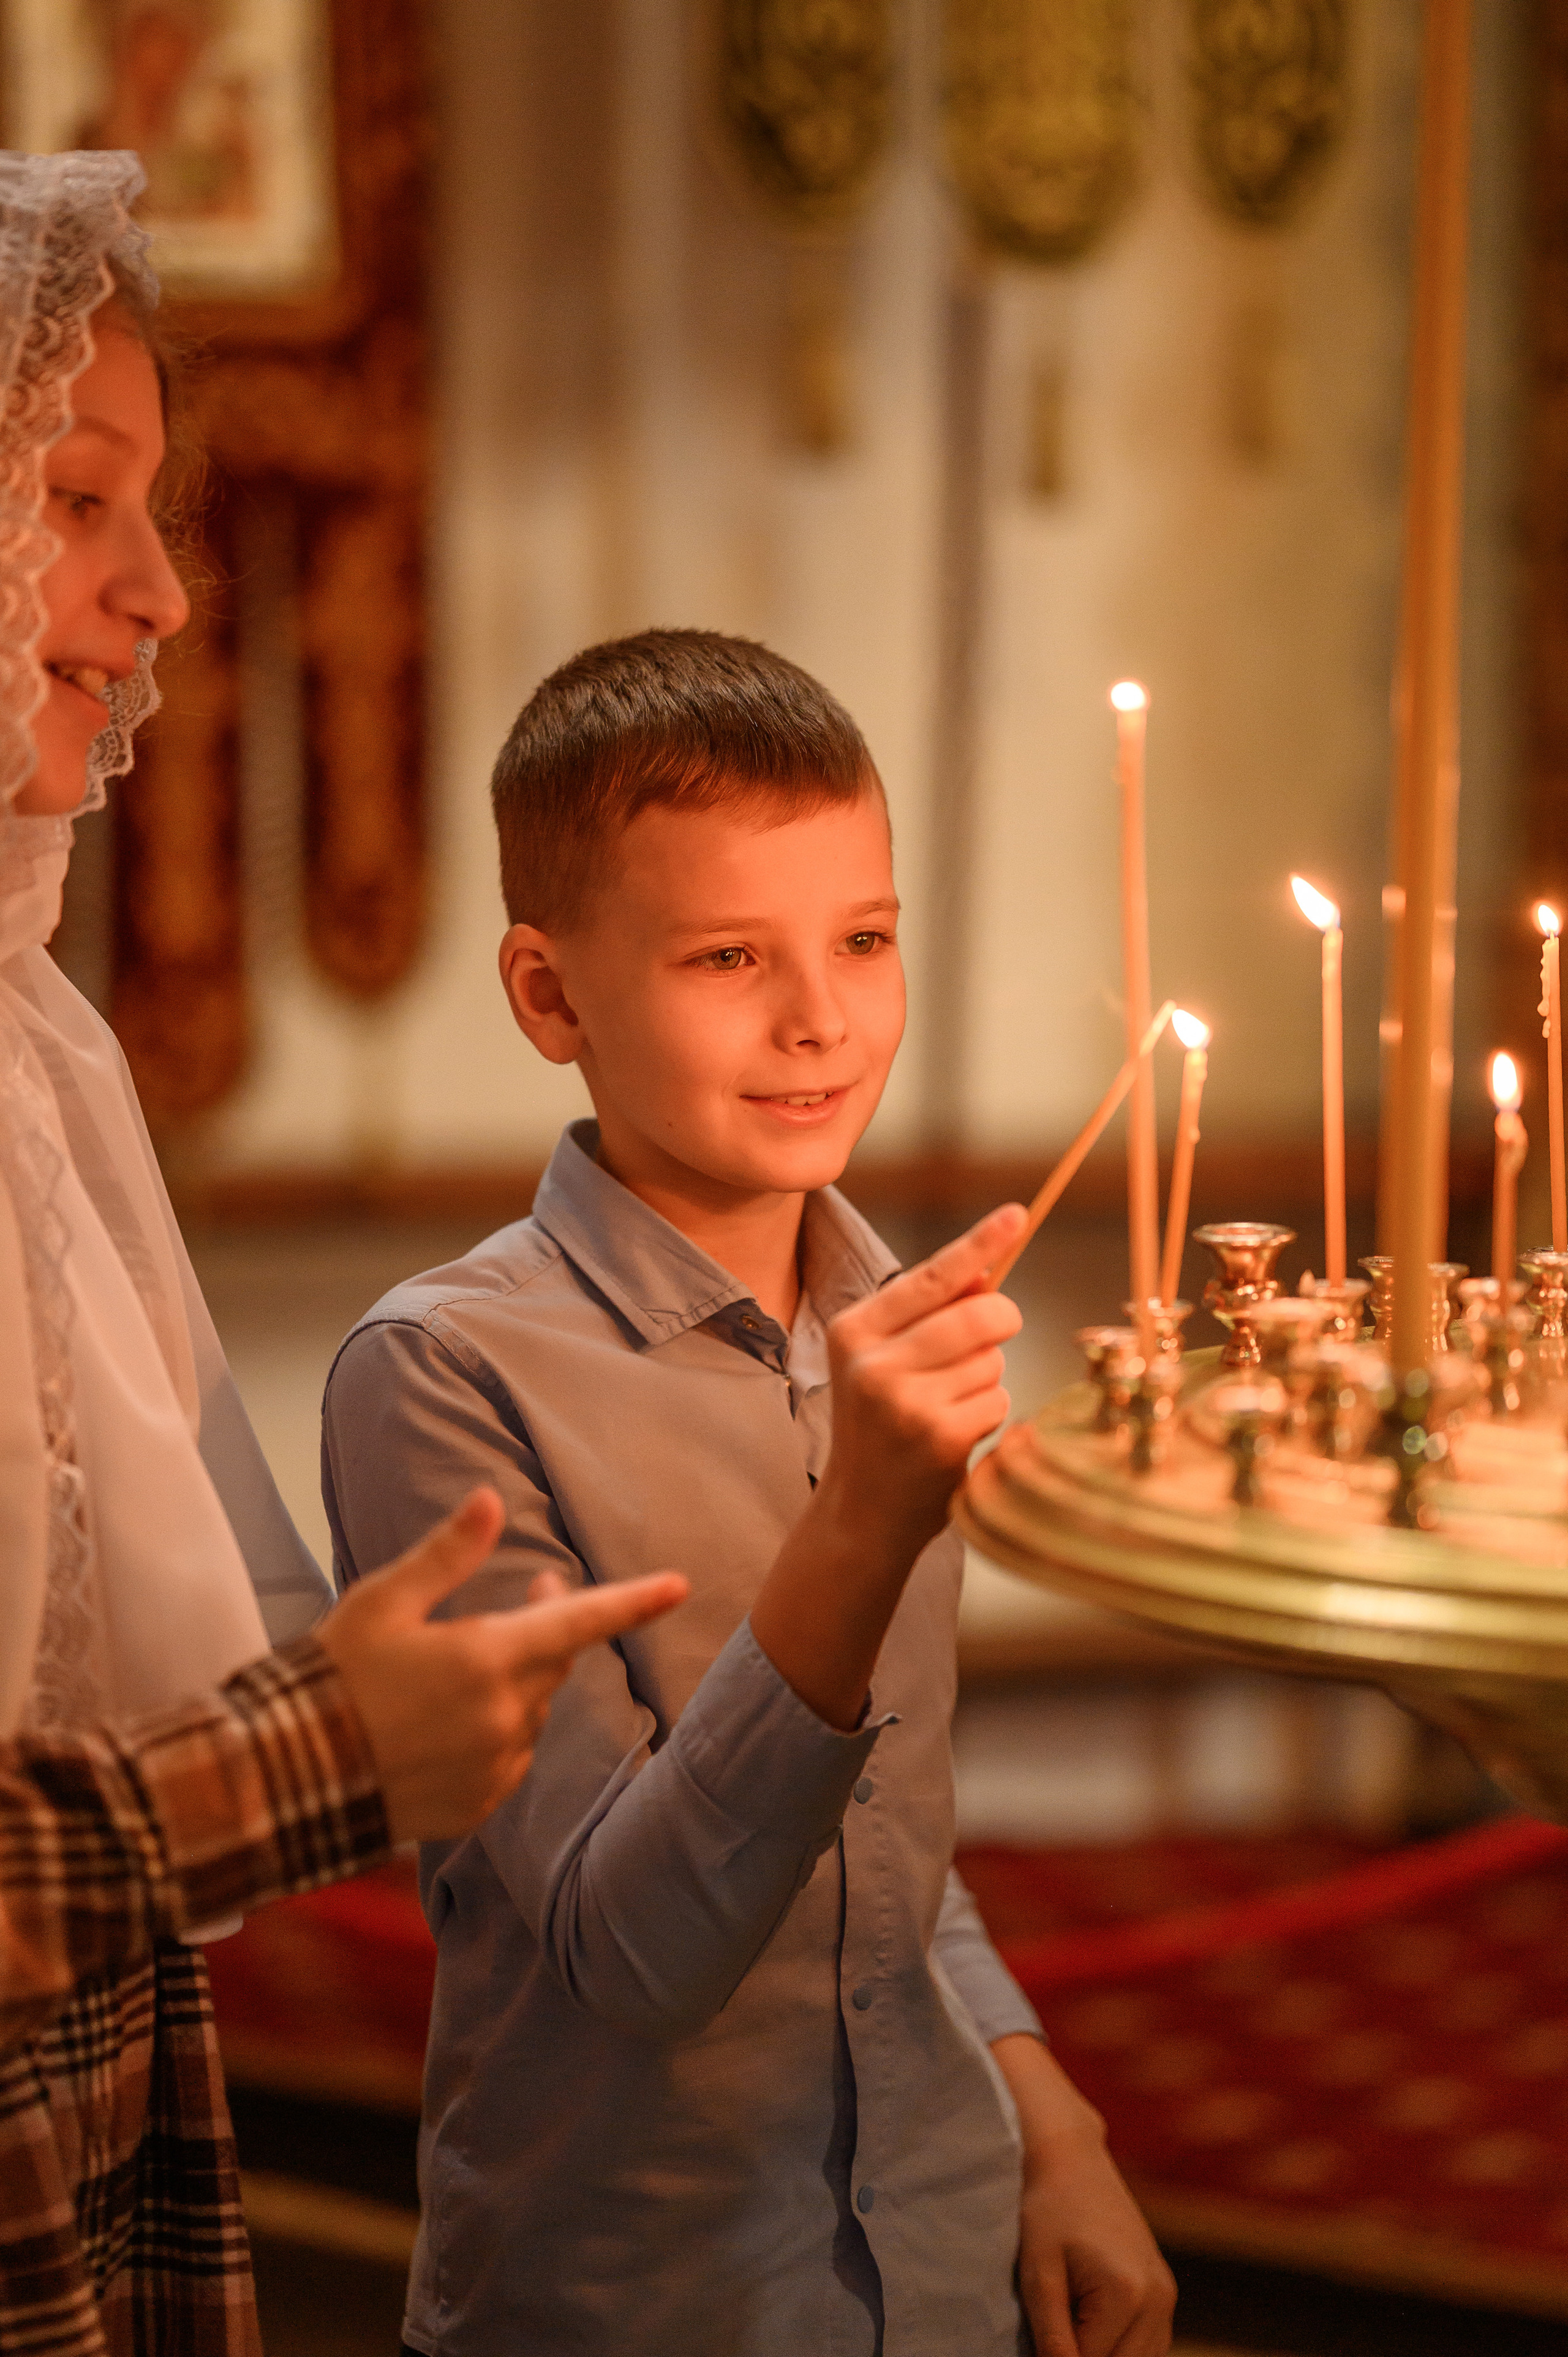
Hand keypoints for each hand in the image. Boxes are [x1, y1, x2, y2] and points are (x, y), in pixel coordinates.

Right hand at [319, 1488, 687, 1842]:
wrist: (284, 1782)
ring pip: (530, 1710)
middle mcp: (504, 1717)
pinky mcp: (477, 1808)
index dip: (633, 1601)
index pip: (580, 1621)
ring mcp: (493, 1768)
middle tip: (533, 1588)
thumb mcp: (381, 1603)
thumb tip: (491, 1500)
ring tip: (454, 1670)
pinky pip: (508, 1759)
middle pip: (554, 1661)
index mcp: (487, 1658)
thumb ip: (446, 1554)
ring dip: (516, 1682)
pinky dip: (495, 1732)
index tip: (679, 1585)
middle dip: (550, 1624)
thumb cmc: (330, 1679)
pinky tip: (447, 1725)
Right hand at [819, 1201, 1025, 1562]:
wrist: (860, 1512)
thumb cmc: (880, 1424)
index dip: (980, 1243)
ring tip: (947, 1405)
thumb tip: (985, 1273)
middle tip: (991, 1339)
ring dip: (986, 1380)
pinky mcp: (940, 1437)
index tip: (1017, 1214)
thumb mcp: (883, 1360)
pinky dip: (989, 1415)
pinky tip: (956, 1434)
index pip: (932, 1276)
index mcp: (855, 1330)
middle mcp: (874, 1362)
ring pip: (993, 1360)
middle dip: (1000, 1323)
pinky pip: (998, 1401)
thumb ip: (928, 1315)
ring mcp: (906, 1402)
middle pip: (981, 1313)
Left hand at [992, 2035, 1175, 2356]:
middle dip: (1085, 2355)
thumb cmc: (1048, 2210)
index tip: (1042, 2338)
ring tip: (1072, 2322)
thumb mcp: (1038, 2274)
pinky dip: (1124, 2347)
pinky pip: (1150, 2343)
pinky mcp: (1165, 2290)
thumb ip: (1052, 2335)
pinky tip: (1093, 2327)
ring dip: (1106, 2353)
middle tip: (1054, 2328)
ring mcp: (1167, 2294)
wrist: (1072, 2159)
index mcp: (1127, 2294)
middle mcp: (1158, 2298)